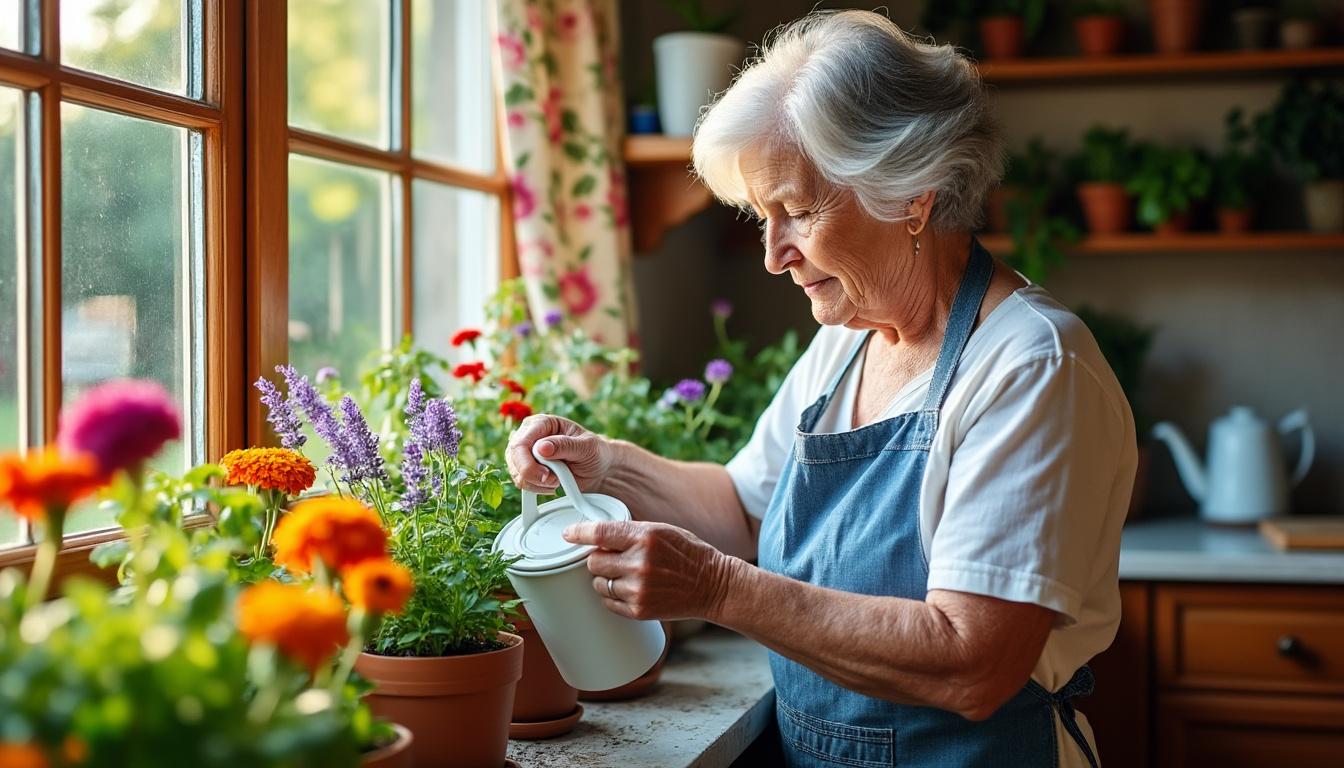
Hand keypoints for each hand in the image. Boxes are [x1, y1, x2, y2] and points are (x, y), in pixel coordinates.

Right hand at [505, 414, 616, 493]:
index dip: (529, 463)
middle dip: (533, 476)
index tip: (547, 476)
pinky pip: (521, 482)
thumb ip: (564, 445)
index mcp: (542, 423)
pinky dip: (536, 488)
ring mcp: (525, 453)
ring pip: (516, 473)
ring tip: (557, 480)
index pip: (521, 443)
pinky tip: (551, 485)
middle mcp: (529, 436)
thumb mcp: (586, 446)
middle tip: (555, 480)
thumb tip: (542, 448)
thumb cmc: (593, 451)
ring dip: (536, 484)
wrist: (596, 468)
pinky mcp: (526, 469)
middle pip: (514, 459)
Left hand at [563, 520, 738, 621]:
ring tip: (628, 575)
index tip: (569, 534)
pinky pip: (607, 602)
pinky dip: (613, 596)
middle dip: (599, 559)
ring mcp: (638, 589)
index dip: (579, 532)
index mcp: (645, 537)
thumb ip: (629, 532)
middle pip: (593, 561)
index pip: (600, 533)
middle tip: (614, 558)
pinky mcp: (638, 610)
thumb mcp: (661, 531)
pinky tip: (631, 590)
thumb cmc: (687, 554)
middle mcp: (639, 563)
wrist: (712, 584)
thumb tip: (594, 537)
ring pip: (598, 583)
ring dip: (606, 579)